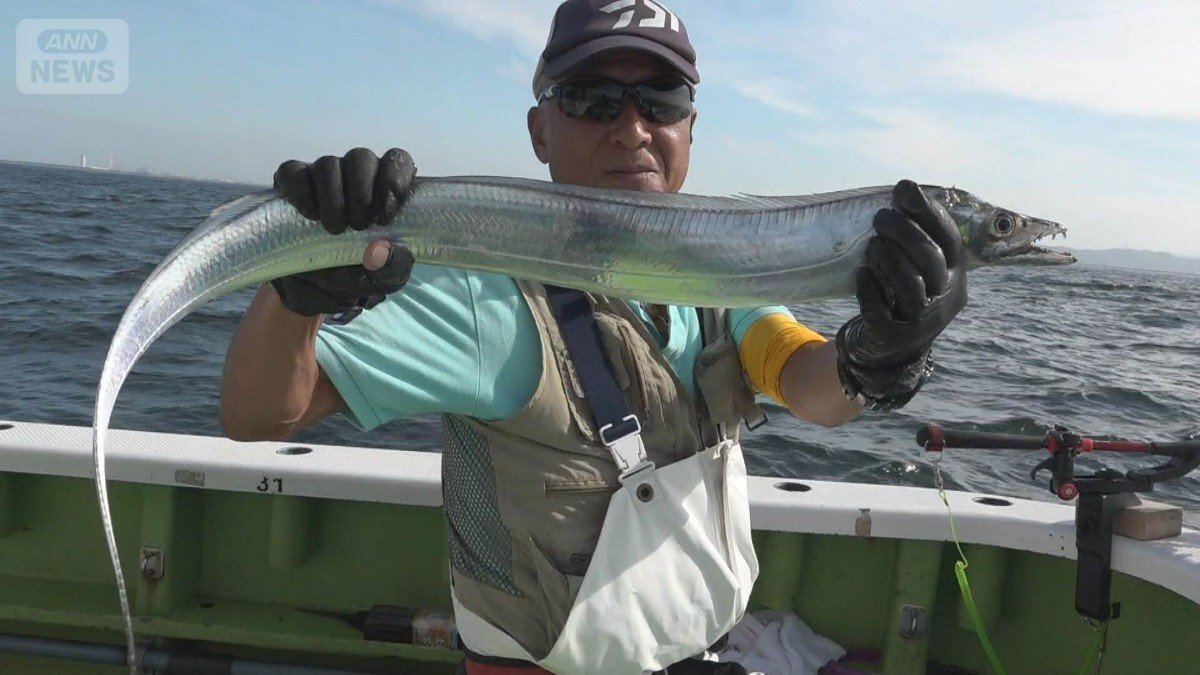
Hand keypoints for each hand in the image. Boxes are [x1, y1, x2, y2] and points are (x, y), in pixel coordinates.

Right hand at [269, 147, 416, 318]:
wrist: (316, 291)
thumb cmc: (359, 274)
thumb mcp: (384, 279)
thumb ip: (393, 267)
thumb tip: (380, 250)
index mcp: (385, 190)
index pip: (397, 160)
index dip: (394, 179)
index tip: (384, 215)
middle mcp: (356, 177)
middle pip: (361, 157)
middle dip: (361, 192)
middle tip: (358, 226)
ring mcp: (323, 178)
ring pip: (328, 163)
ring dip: (333, 196)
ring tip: (334, 229)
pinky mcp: (292, 185)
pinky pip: (293, 171)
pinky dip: (301, 189)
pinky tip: (309, 214)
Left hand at [836, 180, 967, 407]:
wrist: (892, 351)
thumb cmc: (902, 295)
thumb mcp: (918, 267)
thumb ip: (915, 235)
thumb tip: (903, 189)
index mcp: (955, 274)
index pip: (949, 238)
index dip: (928, 211)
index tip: (903, 188)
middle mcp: (947, 297)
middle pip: (929, 257)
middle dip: (903, 231)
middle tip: (880, 217)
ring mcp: (924, 320)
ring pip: (909, 283)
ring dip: (887, 257)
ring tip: (872, 244)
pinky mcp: (896, 336)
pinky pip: (881, 309)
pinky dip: (868, 288)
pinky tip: (862, 274)